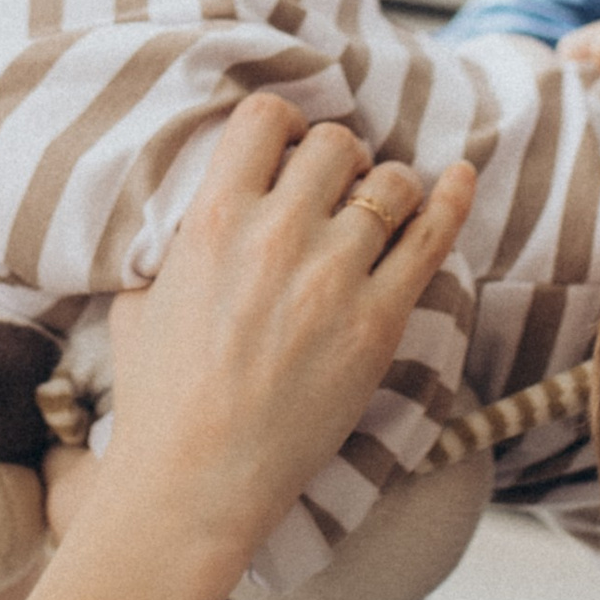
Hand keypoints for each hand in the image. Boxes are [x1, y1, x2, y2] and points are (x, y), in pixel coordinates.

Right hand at [90, 98, 475, 577]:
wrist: (197, 482)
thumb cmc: (160, 401)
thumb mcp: (139, 302)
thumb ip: (176, 247)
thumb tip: (201, 224)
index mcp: (213, 218)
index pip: (266, 117)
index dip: (285, 126)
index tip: (289, 149)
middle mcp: (278, 234)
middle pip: (336, 145)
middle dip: (339, 160)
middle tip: (334, 192)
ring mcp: (335, 276)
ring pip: (391, 183)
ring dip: (386, 190)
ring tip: (376, 215)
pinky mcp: (380, 321)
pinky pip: (433, 237)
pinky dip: (452, 199)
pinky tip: (461, 177)